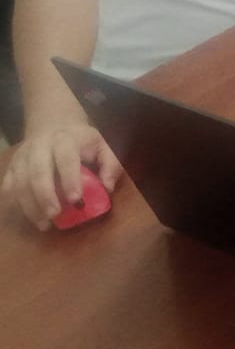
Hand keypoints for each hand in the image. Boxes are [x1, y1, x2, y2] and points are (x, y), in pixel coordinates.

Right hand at [1, 124, 122, 230]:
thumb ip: (111, 164)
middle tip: (55, 215)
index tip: (76, 200)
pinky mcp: (11, 166)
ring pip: (20, 182)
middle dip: (45, 196)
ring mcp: (22, 157)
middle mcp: (39, 147)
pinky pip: (8, 186)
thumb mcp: (103, 145)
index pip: (66, 159)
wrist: (53, 124)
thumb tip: (108, 188)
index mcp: (65, 140)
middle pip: (38, 172)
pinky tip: (29, 216)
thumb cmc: (82, 140)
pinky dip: (15, 203)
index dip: (70, 180)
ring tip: (44, 224)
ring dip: (30, 205)